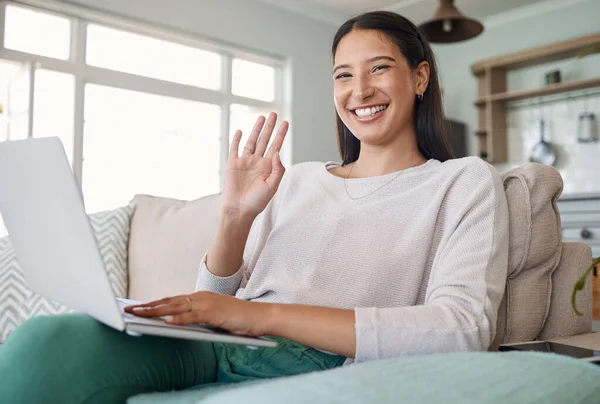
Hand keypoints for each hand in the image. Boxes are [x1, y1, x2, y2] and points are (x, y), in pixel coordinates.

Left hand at [124, 292, 271, 336]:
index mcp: (199, 297)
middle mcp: (200, 297)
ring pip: (175, 307)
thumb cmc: (237, 318)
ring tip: (139, 314)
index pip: (171, 300)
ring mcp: (206, 303)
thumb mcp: (212, 317)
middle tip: (128, 309)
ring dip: (155, 311)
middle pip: (168, 301)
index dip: (153, 304)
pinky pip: (192, 316)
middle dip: (147, 306)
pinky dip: (178, 319)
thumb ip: (195, 318)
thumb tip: (174, 324)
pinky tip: (166, 322)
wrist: (259, 316)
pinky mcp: (214, 313)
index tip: (136, 307)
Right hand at [222, 112, 288, 218]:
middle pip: (265, 140)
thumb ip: (277, 169)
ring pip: (252, 141)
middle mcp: (257, 162)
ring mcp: (245, 162)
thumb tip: (277, 152)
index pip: (276, 146)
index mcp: (268, 166)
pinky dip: (237, 139)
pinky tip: (240, 131)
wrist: (239, 210)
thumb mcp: (272, 186)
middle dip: (270, 127)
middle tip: (274, 114)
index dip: (281, 134)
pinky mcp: (232, 164)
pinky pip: (235, 148)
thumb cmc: (257, 201)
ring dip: (256, 129)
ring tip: (261, 117)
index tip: (286, 123)